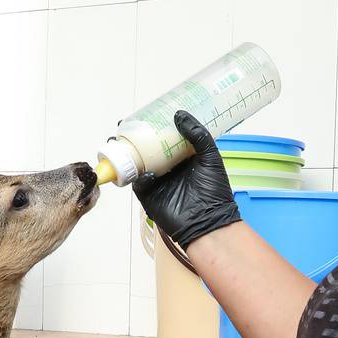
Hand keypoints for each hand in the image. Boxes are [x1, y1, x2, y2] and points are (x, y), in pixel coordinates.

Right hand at [134, 111, 240, 251]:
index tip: (146, 114)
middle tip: (127, 127)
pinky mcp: (149, 196)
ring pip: (138, 164)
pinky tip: (147, 174)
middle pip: (147, 149)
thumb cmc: (214, 191)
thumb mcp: (210, 157)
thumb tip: (180, 115)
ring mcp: (157, 182)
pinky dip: (139, 178)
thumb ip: (197, 135)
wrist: (209, 222)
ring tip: (122, 143)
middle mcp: (168, 168)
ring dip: (129, 155)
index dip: (154, 127)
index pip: (164, 138)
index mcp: (182, 157)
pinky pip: (139, 184)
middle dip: (135, 139)